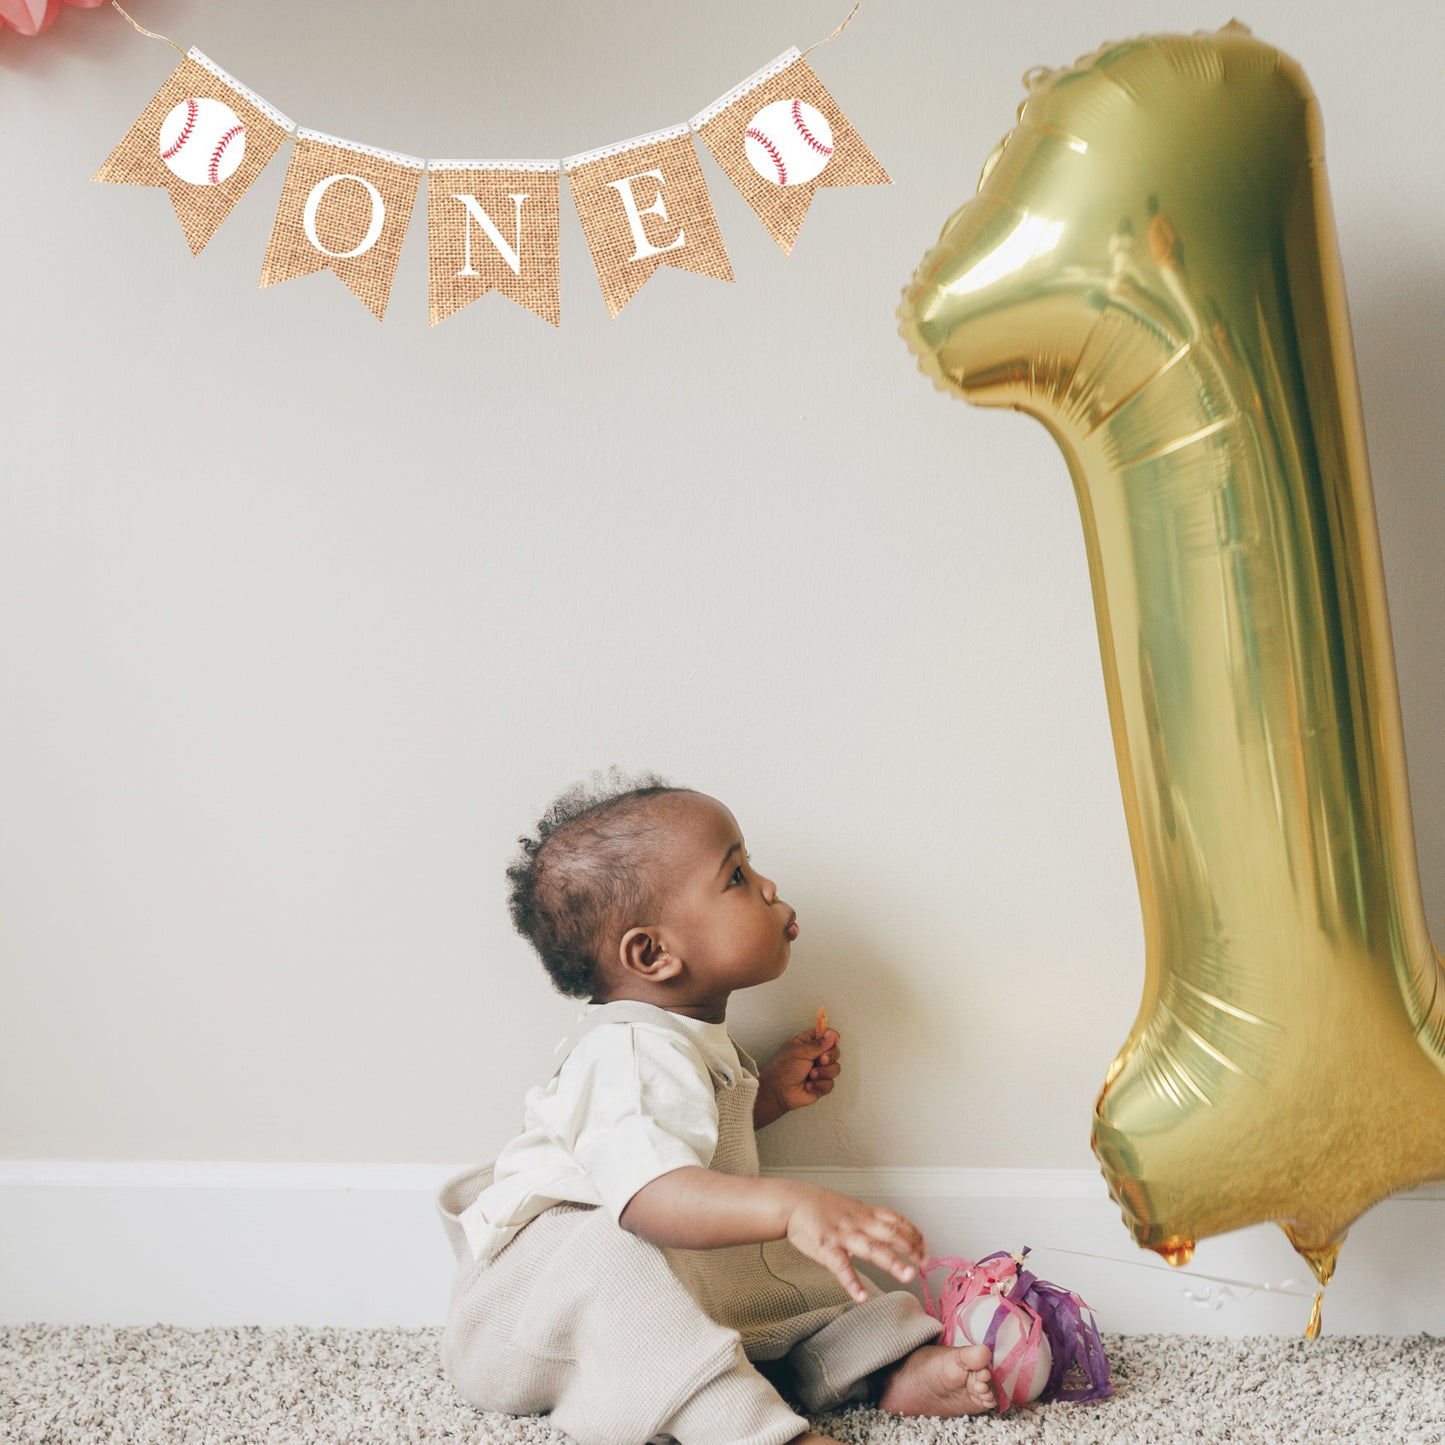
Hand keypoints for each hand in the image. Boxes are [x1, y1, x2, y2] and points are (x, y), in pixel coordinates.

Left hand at [758, 1026, 840, 1119]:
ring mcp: (819, 1071)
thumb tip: (831, 1035)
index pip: (826, 1035)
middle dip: (830, 1057)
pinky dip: (819, 1085)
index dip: (832, 1037)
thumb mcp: (800, 1052)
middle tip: (820, 1060)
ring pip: (835, 1068)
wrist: (778, 1092)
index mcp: (808, 1043)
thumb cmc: (783, 1069)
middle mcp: (815, 1056)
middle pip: (835, 1052)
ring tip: (810, 1075)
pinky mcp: (821, 1085)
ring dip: (823, 1072)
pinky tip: (808, 1085)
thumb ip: (818, 1044)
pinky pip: (830, 1084)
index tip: (833, 1040)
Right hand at [785, 1184, 927, 1304]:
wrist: (792, 1203)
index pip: (896, 1220)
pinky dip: (852, 1283)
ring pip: (872, 1248)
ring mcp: (843, 1236)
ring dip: (892, 1262)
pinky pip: (842, 1267)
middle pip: (890, 1233)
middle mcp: (858, 1223)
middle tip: (925, 1262)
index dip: (913, 1233)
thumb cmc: (820, 1207)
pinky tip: (862, 1297)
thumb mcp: (849, 1207)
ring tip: (907, 1276)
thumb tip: (887, 1232)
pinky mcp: (827, 1248)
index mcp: (864, 1213)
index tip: (926, 1245)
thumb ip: (868, 1219)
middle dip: (911, 1248)